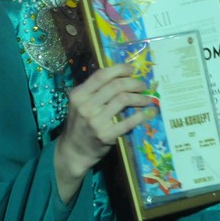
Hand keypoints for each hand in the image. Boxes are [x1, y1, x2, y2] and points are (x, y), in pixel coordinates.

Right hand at [53, 64, 151, 202]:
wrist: (73, 151)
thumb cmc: (79, 124)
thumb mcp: (80, 103)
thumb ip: (94, 90)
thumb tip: (120, 76)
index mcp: (79, 94)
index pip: (101, 75)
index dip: (119, 69)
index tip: (132, 69)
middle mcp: (86, 106)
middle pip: (116, 85)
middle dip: (133, 83)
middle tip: (142, 85)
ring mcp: (95, 121)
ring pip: (123, 100)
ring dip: (139, 98)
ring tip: (146, 99)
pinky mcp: (105, 135)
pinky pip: (127, 122)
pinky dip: (139, 116)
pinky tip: (143, 114)